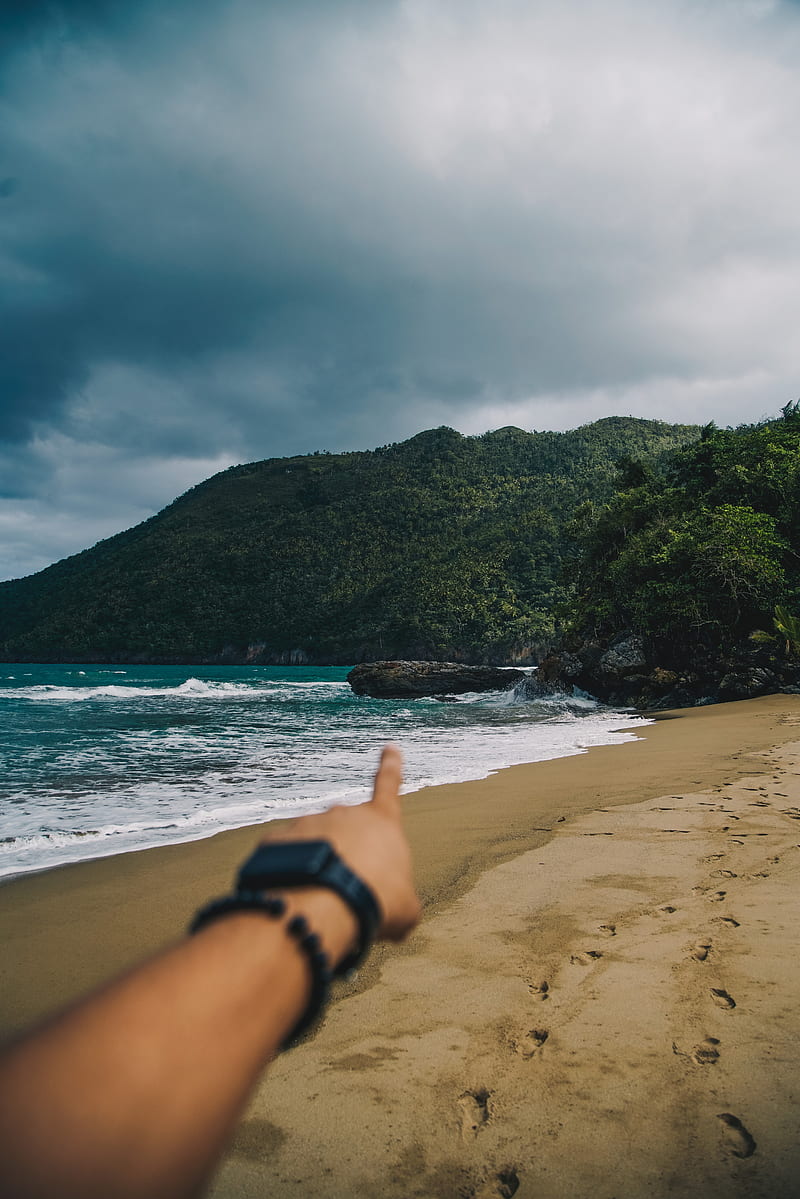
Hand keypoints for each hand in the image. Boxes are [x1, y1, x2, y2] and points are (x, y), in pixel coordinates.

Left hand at [260, 744, 420, 941]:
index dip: (391, 767)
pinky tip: (295, 901)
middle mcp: (342, 813)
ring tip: (322, 904)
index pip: (389, 786)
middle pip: (346, 833)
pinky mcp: (276, 842)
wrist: (323, 907)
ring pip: (313, 847)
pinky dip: (288, 878)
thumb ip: (401, 899)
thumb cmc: (375, 902)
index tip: (389, 747)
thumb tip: (393, 910)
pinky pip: (283, 860)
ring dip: (317, 869)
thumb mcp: (405, 908)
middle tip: (349, 895)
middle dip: (347, 859)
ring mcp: (307, 824)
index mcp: (380, 821)